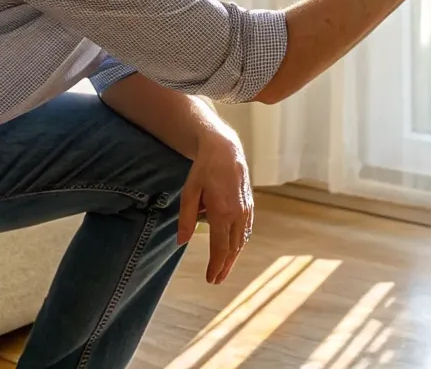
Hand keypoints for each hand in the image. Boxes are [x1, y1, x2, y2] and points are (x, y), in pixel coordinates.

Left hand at [177, 129, 254, 284]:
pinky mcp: (249, 206)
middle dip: (225, 266)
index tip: (210, 279)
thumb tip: (181, 242)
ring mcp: (246, 210)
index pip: (220, 248)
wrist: (225, 151)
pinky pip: (246, 230)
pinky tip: (233, 248)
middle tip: (216, 280)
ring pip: (241, 241)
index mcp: (222, 212)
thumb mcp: (189, 193)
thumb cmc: (204, 170)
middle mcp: (238, 214)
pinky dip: (239, 243)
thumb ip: (186, 218)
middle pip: (233, 248)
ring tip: (224, 269)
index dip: (216, 266)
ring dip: (233, 257)